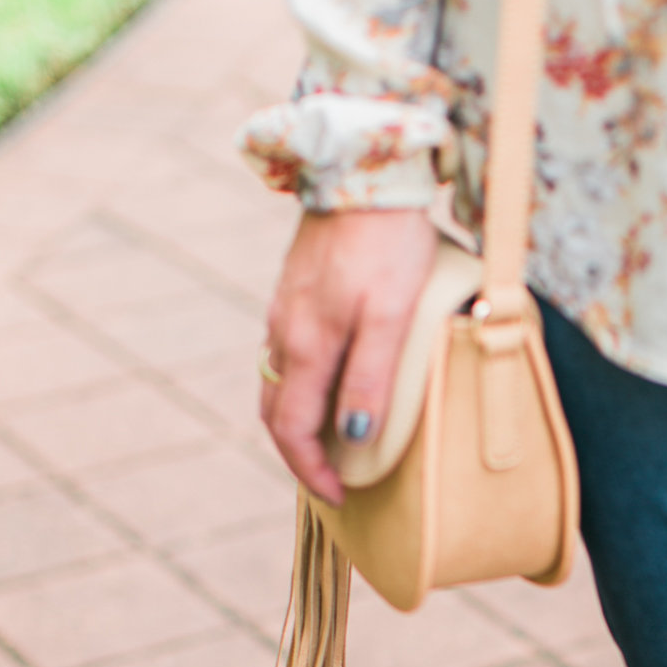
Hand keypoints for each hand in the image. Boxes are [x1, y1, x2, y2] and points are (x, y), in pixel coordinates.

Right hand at [260, 207, 436, 503]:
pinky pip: (288, 353)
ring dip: (298, 421)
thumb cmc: (387, 242)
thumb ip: (369, 377)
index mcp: (306, 345)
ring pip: (278, 382)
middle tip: (333, 480)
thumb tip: (352, 436)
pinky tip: (330, 385)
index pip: (292, 429)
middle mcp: (284, 331)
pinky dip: (302, 386)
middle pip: (276, 412)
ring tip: (332, 443)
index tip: (339, 496)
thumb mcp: (389, 316)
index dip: (311, 471)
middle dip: (299, 454)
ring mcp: (285, 309)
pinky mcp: (295, 290)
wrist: (365, 170)